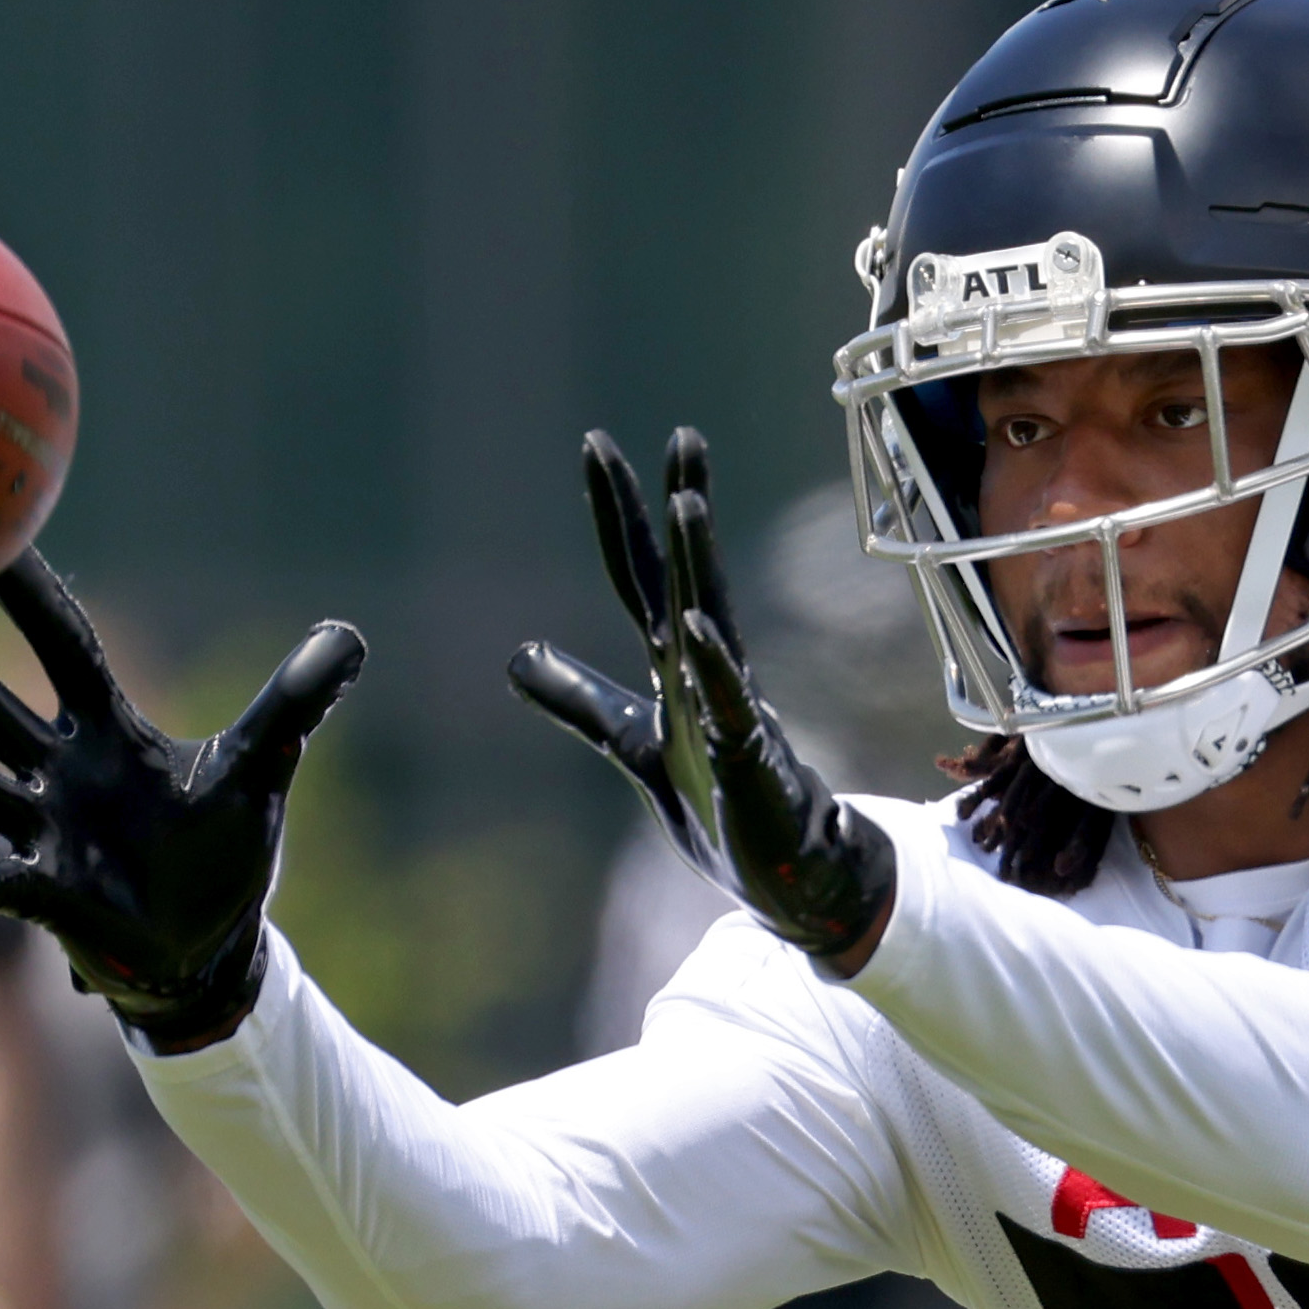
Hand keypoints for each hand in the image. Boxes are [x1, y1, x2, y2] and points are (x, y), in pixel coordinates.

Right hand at [0, 553, 363, 1053]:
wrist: (209, 950)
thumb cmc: (223, 854)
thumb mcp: (262, 772)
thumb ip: (292, 706)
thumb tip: (349, 639)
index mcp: (112, 734)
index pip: (63, 647)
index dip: (29, 594)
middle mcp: (64, 774)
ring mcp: (46, 834)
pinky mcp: (47, 897)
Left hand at [512, 428, 896, 975]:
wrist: (791, 874)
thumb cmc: (723, 804)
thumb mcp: (636, 746)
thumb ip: (582, 701)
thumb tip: (516, 657)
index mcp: (677, 665)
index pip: (643, 574)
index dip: (620, 514)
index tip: (600, 447)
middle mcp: (709, 672)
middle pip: (689, 576)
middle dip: (683, 504)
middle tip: (682, 434)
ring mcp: (733, 710)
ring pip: (713, 621)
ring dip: (700, 563)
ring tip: (687, 502)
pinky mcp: (749, 759)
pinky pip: (728, 706)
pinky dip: (710, 668)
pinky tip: (691, 629)